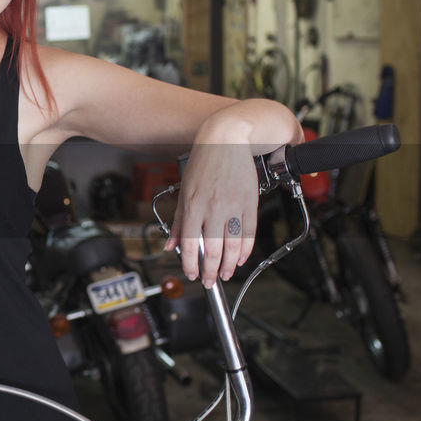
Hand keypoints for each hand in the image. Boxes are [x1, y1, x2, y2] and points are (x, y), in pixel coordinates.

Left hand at [163, 140, 258, 286]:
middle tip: (210, 281)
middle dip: (211, 271)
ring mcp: (233, 206)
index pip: (190, 244)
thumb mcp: (184, 191)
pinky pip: (249, 232)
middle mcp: (212, 208)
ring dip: (230, 265)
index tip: (192, 275)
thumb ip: (178, 221)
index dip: (191, 264)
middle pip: (213, 250)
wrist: (227, 139)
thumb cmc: (203, 163)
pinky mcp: (250, 203)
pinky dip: (246, 249)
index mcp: (192, 205)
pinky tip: (241, 258)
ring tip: (226, 274)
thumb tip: (170, 245)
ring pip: (233, 246)